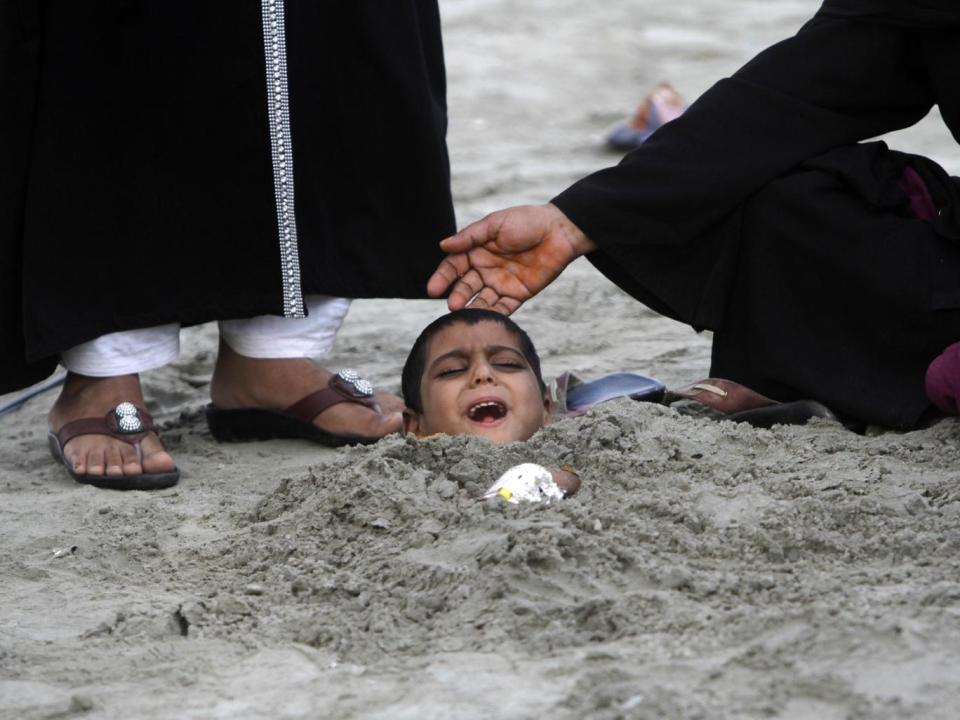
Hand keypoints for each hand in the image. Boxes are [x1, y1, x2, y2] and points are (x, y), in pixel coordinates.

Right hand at [427, 203, 595, 314]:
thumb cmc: (526, 221)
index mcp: (476, 250)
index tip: (432, 289)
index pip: (453, 266)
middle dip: (458, 295)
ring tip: (464, 313)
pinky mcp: (517, 295)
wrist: (560, 231)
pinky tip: (485, 318)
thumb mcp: (495, 224)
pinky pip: (503, 308)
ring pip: (481, 299)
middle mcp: (485, 269)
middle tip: (452, 304)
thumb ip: (470, 236)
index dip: (443, 277)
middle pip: (465, 286)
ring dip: (472, 307)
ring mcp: (500, 283)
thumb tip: (443, 245)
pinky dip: (493, 314)